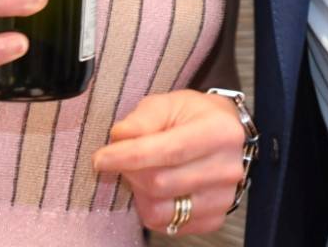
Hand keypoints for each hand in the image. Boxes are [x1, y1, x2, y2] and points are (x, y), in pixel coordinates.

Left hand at [94, 90, 246, 235]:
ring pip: (160, 209)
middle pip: (159, 183)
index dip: (128, 156)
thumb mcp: (168, 103)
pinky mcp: (214, 219)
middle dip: (130, 171)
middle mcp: (227, 168)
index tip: (100, 158)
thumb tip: (119, 136)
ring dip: (139, 192)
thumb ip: (142, 118)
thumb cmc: (193, 116)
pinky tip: (157, 189)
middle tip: (122, 158)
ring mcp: (223, 198)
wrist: (224, 134)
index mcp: (220, 132)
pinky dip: (152, 208)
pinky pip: (168, 225)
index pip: (168, 151)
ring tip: (143, 172)